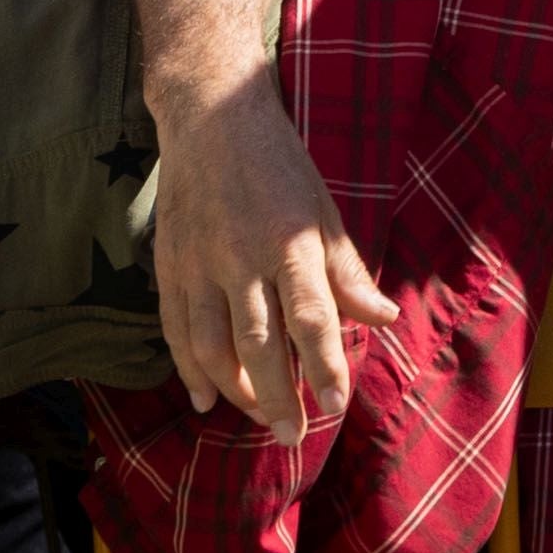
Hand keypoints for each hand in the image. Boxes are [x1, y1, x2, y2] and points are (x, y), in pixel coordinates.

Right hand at [150, 78, 395, 427]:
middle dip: (277, 396)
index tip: (336, 407)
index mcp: (290, 242)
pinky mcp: (170, 266)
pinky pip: (176, 329)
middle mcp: (243, 257)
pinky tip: (204, 398)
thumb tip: (381, 318)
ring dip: (234, 390)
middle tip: (293, 435)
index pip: (312, 318)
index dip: (324, 366)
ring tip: (259, 418)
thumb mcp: (323, 211)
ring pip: (212, 345)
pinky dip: (188, 368)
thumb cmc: (280, 167)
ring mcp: (200, 264)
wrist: (213, 118)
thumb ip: (347, 271)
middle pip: (259, 344)